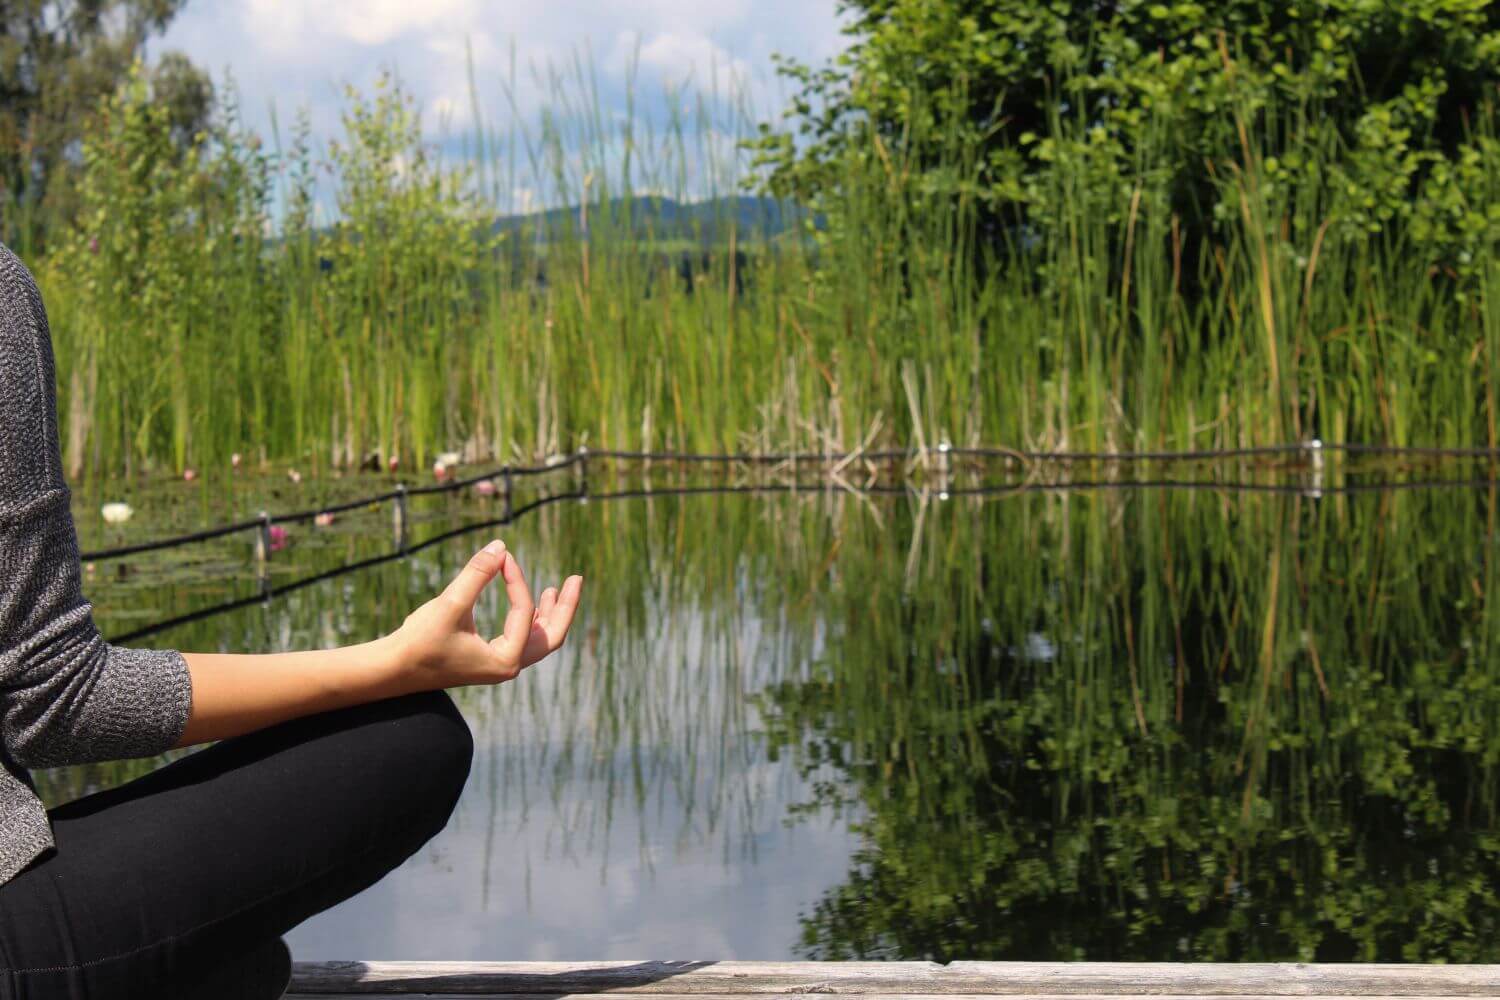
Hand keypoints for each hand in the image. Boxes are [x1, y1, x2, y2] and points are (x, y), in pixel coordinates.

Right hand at [388, 539, 583, 691]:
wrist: (392, 669)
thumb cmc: (420, 640)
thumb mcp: (450, 604)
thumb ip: (476, 575)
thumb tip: (501, 546)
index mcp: (505, 660)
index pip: (523, 612)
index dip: (516, 580)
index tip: (503, 557)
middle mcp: (508, 666)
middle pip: (551, 636)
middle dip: (564, 607)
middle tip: (577, 579)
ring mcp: (500, 665)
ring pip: (539, 639)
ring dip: (550, 614)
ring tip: (558, 589)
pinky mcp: (489, 659)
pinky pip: (522, 639)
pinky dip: (531, 621)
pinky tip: (533, 604)